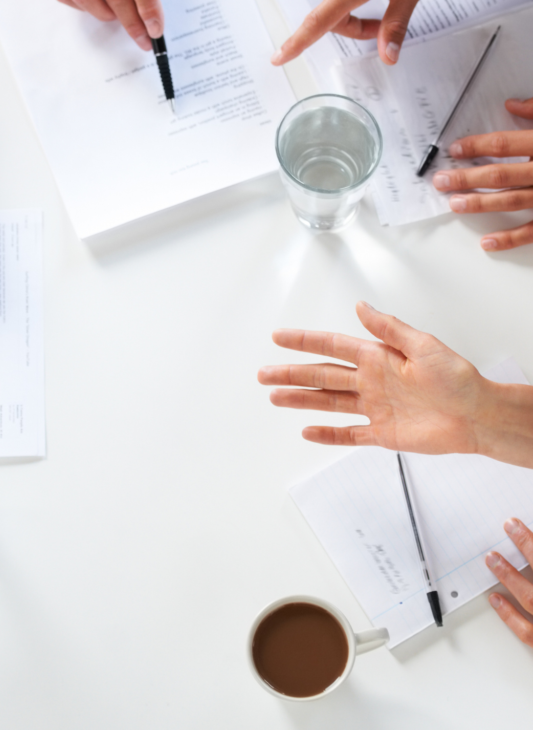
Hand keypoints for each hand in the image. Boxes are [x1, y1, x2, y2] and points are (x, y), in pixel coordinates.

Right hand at [258, 301, 532, 466]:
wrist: (477, 415)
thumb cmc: (458, 378)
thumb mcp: (423, 345)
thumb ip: (389, 328)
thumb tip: (362, 307)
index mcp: (378, 357)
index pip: (332, 346)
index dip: (305, 341)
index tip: (280, 337)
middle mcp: (371, 381)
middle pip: (322, 376)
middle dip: (292, 374)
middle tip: (264, 373)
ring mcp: (374, 407)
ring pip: (328, 402)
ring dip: (301, 400)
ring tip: (275, 397)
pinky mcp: (383, 433)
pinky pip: (349, 434)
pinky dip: (328, 435)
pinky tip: (308, 431)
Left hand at [433, 98, 532, 251]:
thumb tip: (512, 104)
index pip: (506, 144)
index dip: (477, 146)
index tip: (455, 150)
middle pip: (501, 175)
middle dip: (467, 177)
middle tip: (440, 180)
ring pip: (512, 201)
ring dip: (480, 204)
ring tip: (454, 204)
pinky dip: (510, 239)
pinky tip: (487, 242)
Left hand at [487, 518, 532, 645]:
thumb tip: (529, 545)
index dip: (531, 542)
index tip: (516, 524)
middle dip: (528, 548)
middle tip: (509, 528)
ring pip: (532, 601)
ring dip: (511, 577)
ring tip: (492, 559)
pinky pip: (527, 633)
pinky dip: (509, 615)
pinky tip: (494, 598)